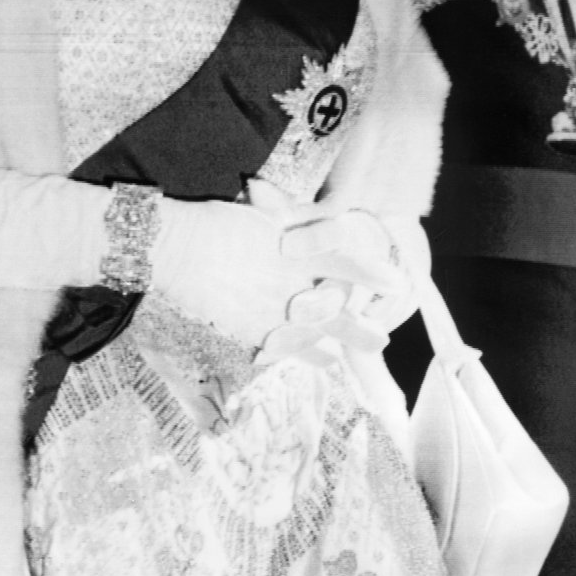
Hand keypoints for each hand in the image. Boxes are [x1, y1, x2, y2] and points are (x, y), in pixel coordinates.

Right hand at [150, 182, 404, 351]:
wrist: (177, 251)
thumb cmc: (218, 223)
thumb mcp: (265, 212)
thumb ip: (298, 217)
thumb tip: (327, 215)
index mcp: (299, 253)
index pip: (347, 266)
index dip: (373, 276)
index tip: (398, 285)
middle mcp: (293, 287)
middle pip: (338, 315)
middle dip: (362, 330)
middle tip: (382, 340)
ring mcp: (275, 315)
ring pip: (315, 339)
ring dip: (335, 350)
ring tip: (348, 359)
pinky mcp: (253, 333)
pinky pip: (286, 351)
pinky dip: (304, 357)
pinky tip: (315, 363)